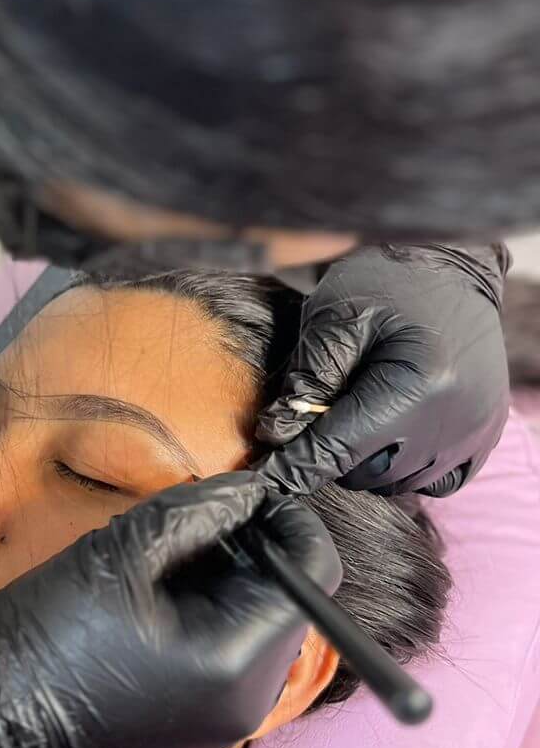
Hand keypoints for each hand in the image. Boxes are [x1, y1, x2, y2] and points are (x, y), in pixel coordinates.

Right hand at [0, 473, 340, 747]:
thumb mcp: (121, 551)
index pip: (312, 571)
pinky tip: (153, 598)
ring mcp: (225, 720)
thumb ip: (197, 511)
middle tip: (192, 519)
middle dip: (253, 549)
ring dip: (227, 580)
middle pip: (287, 599)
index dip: (288, 520)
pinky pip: (230, 655)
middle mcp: (248, 700)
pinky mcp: (199, 725)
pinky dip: (208, 615)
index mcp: (236, 659)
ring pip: (257, 624)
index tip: (247, 492)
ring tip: (162, 558)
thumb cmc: (47, 631)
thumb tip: (249, 488)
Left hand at [258, 245, 509, 497]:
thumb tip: (277, 436)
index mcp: (420, 386)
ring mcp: (475, 432)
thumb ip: (308, 379)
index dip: (296, 466)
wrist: (450, 266)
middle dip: (332, 453)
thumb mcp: (334, 318)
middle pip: (368, 473)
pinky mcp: (483, 436)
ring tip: (356, 412)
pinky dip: (404, 467)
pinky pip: (434, 481)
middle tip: (316, 416)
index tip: (265, 478)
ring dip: (367, 461)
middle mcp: (455, 419)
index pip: (342, 448)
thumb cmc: (386, 281)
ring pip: (397, 482)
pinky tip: (390, 432)